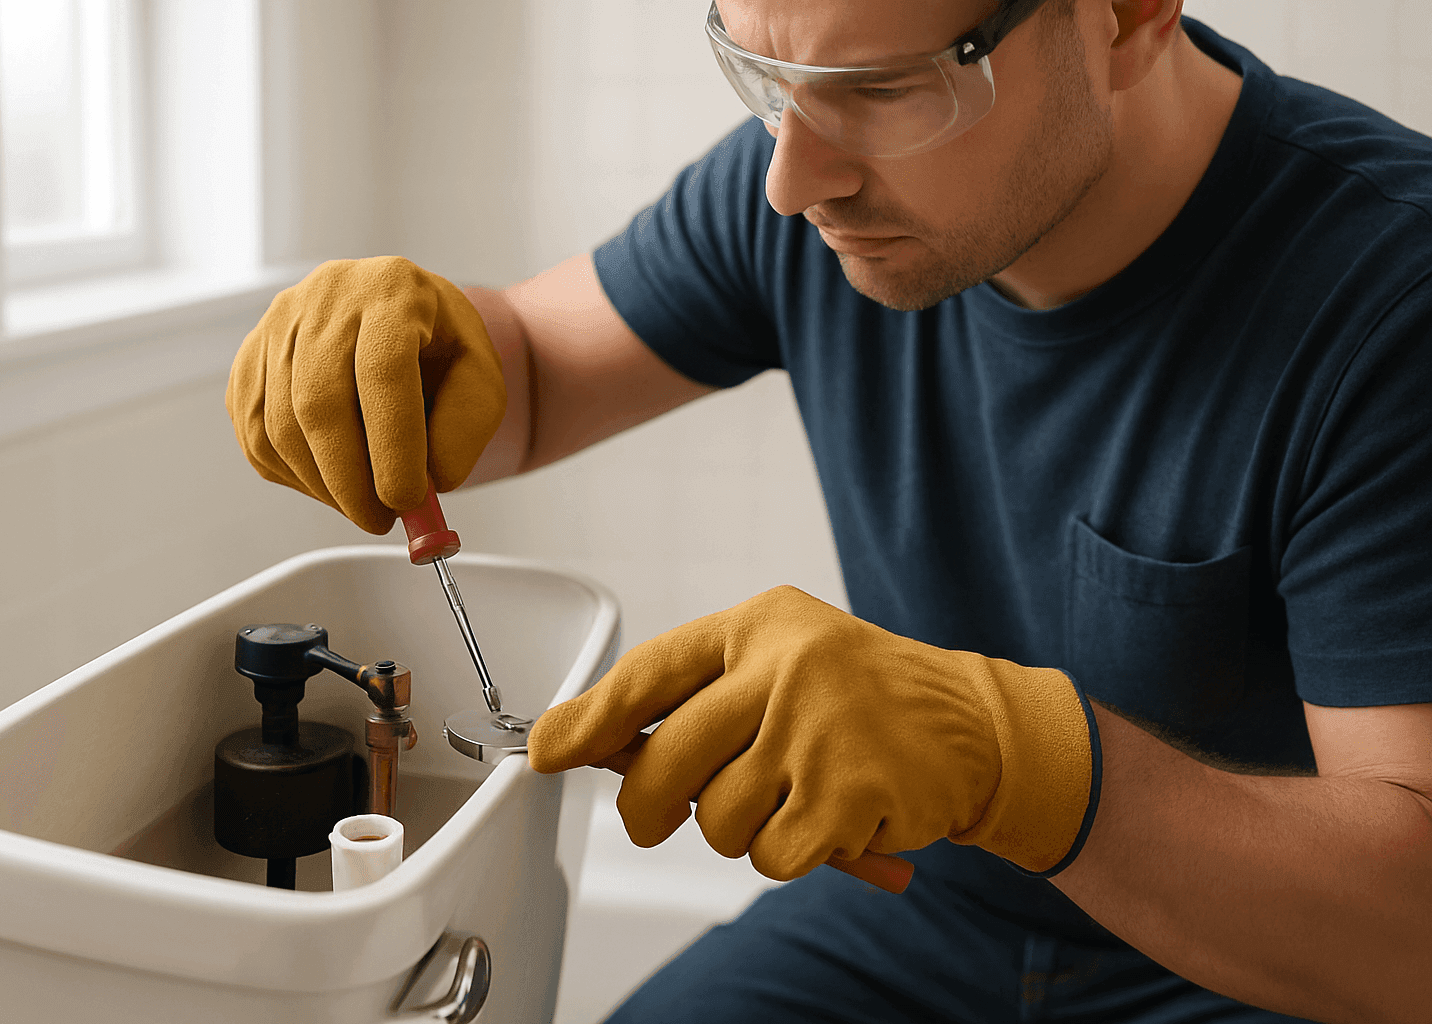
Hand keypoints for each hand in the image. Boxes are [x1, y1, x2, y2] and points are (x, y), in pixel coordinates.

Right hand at [226, 257, 505, 533]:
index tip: (405, 500)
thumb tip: (430, 480)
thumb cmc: (441, 349)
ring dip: (322, 485)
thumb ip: (466, 428)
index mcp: (394, 289)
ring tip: (363, 504)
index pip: (383, 371)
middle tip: (380, 519)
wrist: (402, 317)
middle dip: (351, 480)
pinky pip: (254, 432)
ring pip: (280, 423)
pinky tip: (328, 483)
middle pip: (320, 400)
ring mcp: (279, 322)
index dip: (392, 445)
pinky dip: (291, 474)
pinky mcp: (251, 356)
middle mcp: (328, 295)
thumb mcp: (481, 378)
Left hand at [529, 586, 1098, 878]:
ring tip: (792, 799)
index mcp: (760, 626)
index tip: (548, 751)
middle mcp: (785, 666)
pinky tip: (831, 821)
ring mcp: (819, 728)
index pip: (651, 671)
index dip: (590, 717)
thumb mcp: (783, 664)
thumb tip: (592, 744)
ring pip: (718, 820)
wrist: (975, 725)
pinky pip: (773, 857)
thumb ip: (699, 698)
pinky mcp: (850, 791)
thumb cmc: (861, 699)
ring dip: (743, 831)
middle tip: (658, 822)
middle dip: (650, 808)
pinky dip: (793, 856)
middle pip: (666, 761)